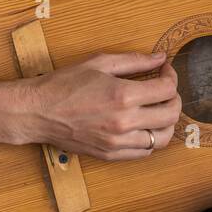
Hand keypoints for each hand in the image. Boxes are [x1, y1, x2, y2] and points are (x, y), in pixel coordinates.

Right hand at [19, 51, 181, 160]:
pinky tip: (144, 126)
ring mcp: (118, 142)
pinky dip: (151, 139)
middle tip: (166, 89)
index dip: (171, 76)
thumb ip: (133, 61)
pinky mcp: (111, 154)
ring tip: (158, 109)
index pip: (166, 89)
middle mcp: (124, 122)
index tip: (164, 70)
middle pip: (170, 114)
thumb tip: (160, 57)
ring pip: (161, 138)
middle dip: (174, 98)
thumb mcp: (99, 63)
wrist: (37, 111)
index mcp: (122, 95)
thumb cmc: (63, 85)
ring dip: (166, 122)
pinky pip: (144, 152)